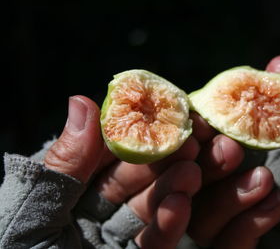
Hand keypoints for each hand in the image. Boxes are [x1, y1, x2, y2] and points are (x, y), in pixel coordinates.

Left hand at [44, 95, 201, 248]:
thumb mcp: (31, 211)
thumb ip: (63, 164)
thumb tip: (81, 100)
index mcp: (66, 194)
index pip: (107, 158)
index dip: (135, 134)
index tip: (163, 112)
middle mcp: (94, 214)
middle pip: (138, 180)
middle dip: (167, 159)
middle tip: (193, 141)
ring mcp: (116, 239)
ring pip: (152, 208)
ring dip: (176, 188)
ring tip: (192, 172)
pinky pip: (156, 244)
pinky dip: (170, 226)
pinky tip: (180, 205)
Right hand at [186, 55, 279, 248]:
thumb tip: (278, 62)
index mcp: (255, 163)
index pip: (204, 148)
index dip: (196, 134)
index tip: (203, 121)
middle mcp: (241, 197)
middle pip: (189, 186)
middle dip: (202, 165)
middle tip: (230, 149)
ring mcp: (241, 231)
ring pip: (199, 220)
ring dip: (223, 197)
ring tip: (265, 178)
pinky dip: (244, 226)